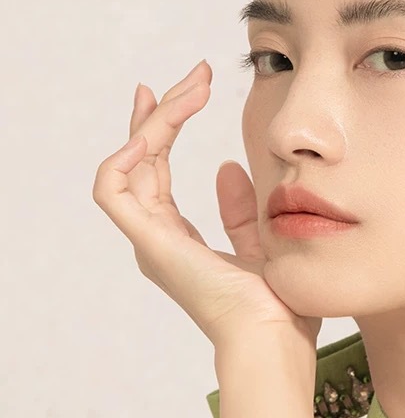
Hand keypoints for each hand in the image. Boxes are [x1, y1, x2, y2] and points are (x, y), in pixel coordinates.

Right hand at [91, 59, 322, 354]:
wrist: (276, 340)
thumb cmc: (275, 305)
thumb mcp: (258, 242)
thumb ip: (238, 210)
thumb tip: (227, 168)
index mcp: (177, 238)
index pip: (157, 170)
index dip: (167, 127)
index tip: (191, 89)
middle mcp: (156, 237)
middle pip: (142, 159)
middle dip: (165, 112)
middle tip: (197, 76)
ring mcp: (150, 241)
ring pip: (129, 165)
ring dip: (155, 122)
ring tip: (191, 91)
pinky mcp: (150, 244)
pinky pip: (115, 191)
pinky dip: (125, 156)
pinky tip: (155, 129)